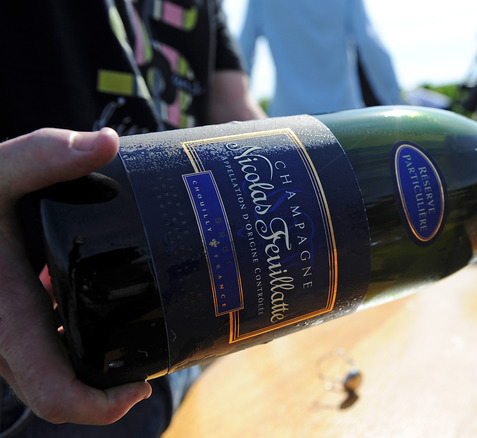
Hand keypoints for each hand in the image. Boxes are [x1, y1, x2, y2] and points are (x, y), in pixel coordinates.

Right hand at [0, 128, 151, 424]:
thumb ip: (42, 156)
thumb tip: (105, 141)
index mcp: (5, 322)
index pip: (56, 395)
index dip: (102, 407)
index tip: (144, 385)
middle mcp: (2, 343)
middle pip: (64, 392)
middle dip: (111, 384)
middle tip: (154, 351)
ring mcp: (3, 339)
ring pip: (52, 373)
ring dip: (93, 362)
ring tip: (135, 325)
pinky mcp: (6, 327)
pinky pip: (41, 352)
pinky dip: (71, 341)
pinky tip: (92, 302)